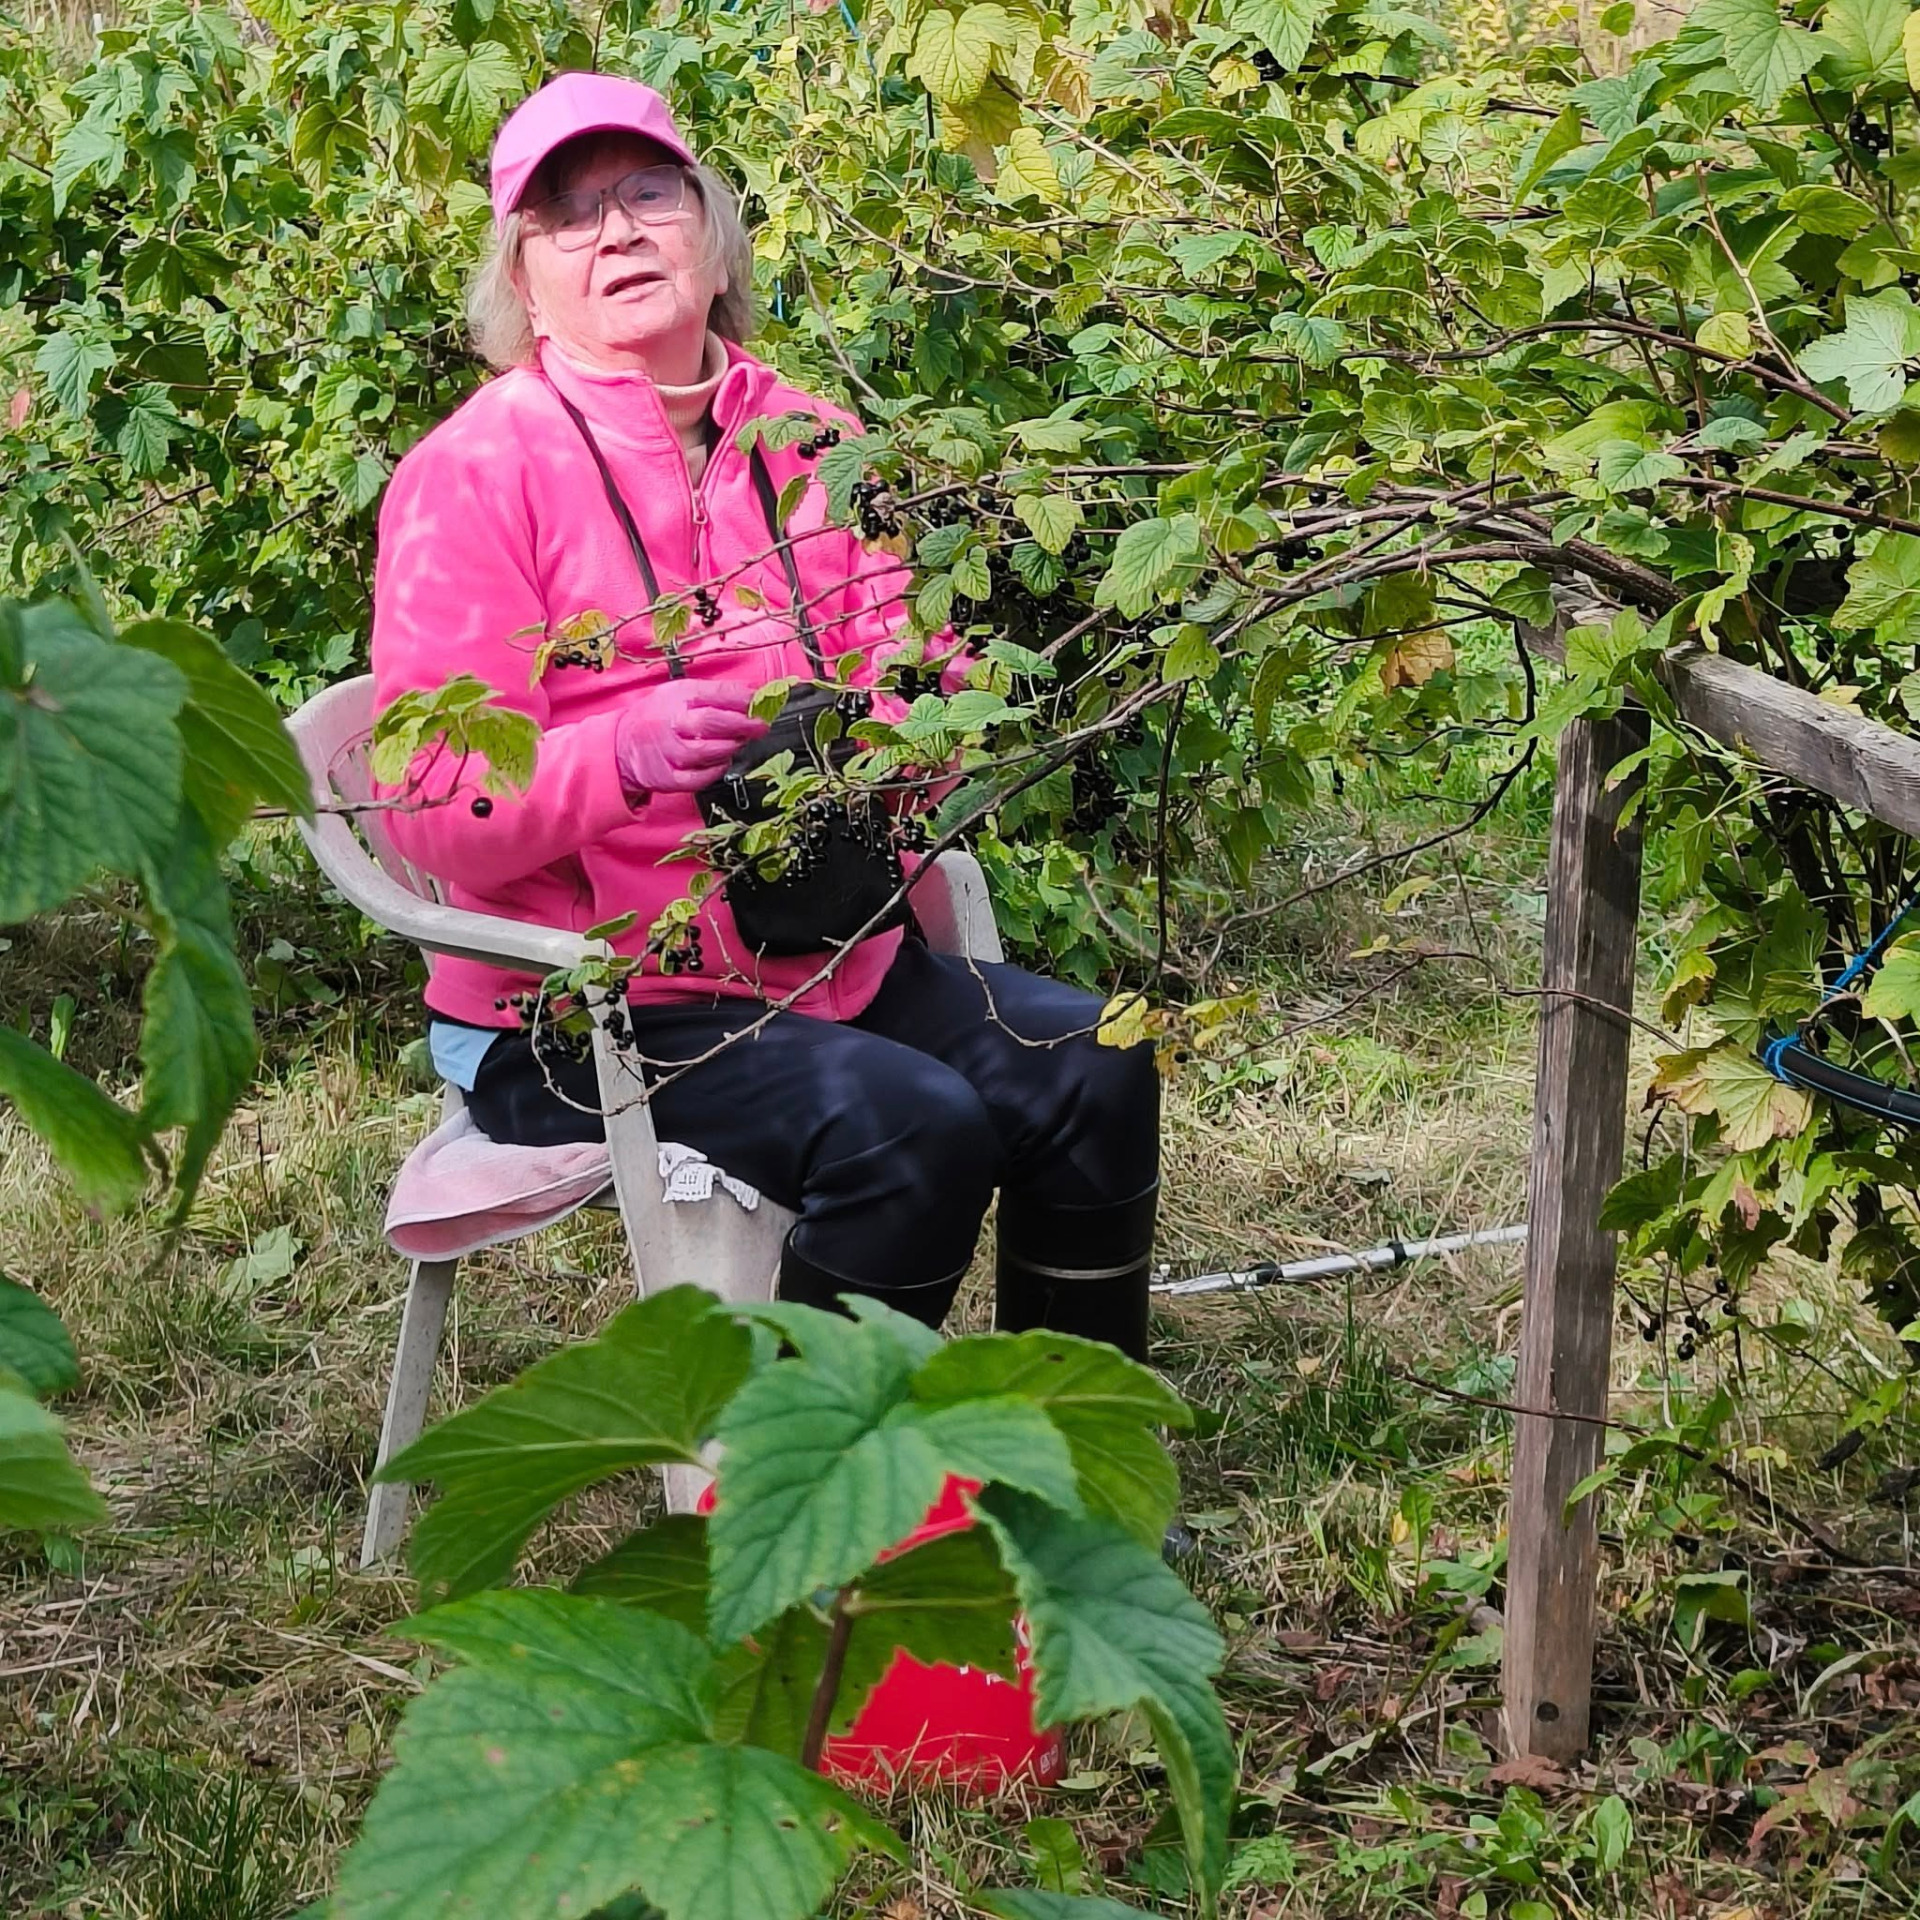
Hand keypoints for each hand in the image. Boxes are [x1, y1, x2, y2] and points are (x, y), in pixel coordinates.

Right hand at [614, 679, 766, 802]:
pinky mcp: (668, 778)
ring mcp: (668, 753)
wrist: (622, 745)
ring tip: (739, 742)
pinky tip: (721, 761)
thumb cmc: (658, 717)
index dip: (741, 699)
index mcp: (677, 697)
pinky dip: (716, 770)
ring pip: (707, 752)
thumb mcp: (682, 693)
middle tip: (760, 725)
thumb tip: (754, 693)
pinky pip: (699, 778)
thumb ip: (717, 693)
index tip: (760, 701)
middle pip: (710, 722)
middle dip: (742, 724)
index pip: (714, 694)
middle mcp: (670, 724)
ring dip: (730, 747)